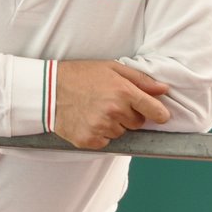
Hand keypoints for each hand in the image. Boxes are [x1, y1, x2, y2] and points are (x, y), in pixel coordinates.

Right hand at [53, 61, 170, 148]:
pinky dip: (100, 135)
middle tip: (111, 103)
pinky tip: (88, 120)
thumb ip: (140, 80)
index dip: (159, 113)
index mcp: (123, 92)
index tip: (161, 115)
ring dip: (114, 125)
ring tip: (96, 110)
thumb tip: (163, 90)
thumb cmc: (81, 75)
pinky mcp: (88, 140)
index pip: (154, 110)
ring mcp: (101, 127)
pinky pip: (105, 143)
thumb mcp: (112, 68)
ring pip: (121, 133)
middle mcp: (114, 111)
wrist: (48, 89)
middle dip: (129, 115)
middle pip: (137, 123)